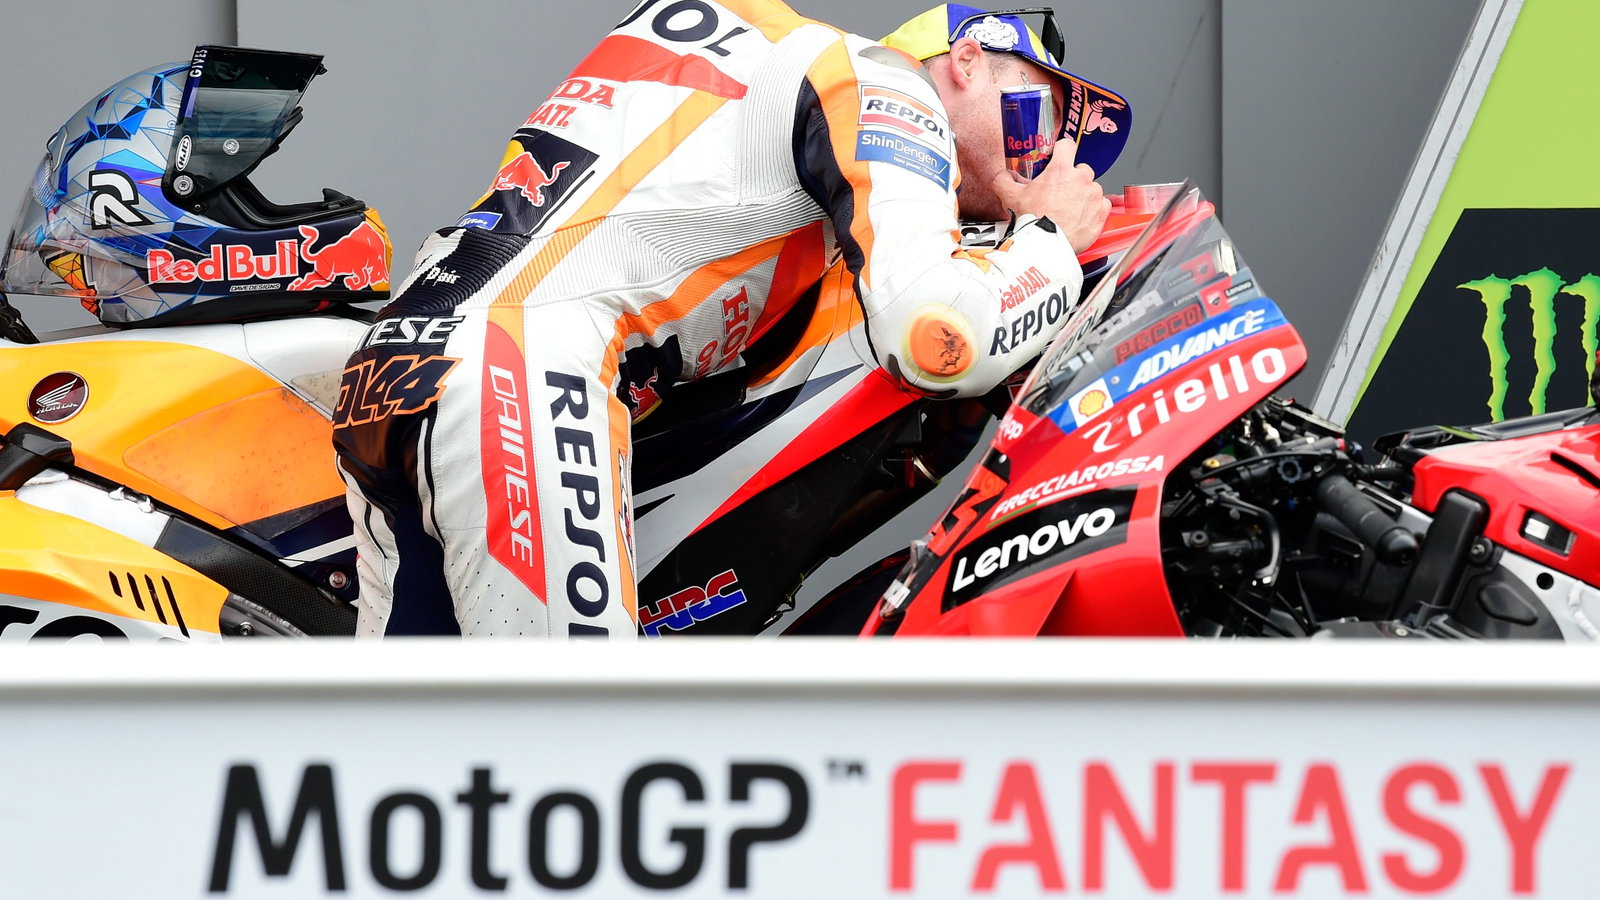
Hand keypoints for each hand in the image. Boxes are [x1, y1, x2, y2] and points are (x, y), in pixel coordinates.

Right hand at [990, 139, 1110, 253]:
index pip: (1066, 145)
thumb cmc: (1033, 221)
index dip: (1061, 150)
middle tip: (1060, 192)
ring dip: (1083, 194)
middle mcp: (1081, 179)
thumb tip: (1003, 175)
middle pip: (1081, 169)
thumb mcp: (1010, 197)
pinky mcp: (1101, 212)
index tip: (1057, 158)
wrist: (1046, 246)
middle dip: (1072, 178)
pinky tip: (1080, 217)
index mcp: (1060, 170)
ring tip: (1069, 208)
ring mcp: (1093, 195)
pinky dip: (1093, 209)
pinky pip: (1102, 204)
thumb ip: (1004, 180)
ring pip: (1092, 187)